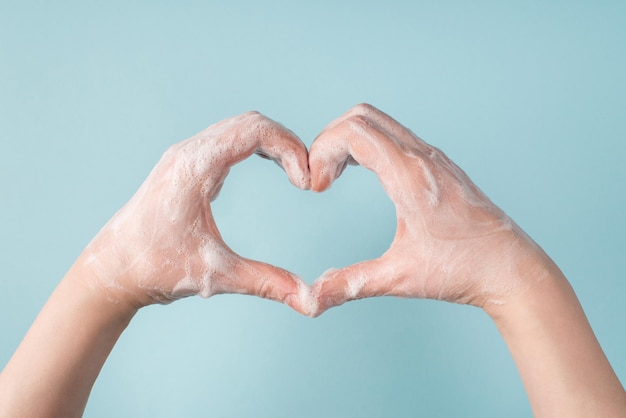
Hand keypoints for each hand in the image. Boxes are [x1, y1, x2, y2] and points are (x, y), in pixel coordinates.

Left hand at [80, 111, 310, 309]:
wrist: (112, 270)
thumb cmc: (155, 268)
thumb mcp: (216, 276)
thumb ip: (267, 283)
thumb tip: (309, 300)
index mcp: (195, 166)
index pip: (254, 130)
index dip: (290, 149)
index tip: (307, 182)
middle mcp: (189, 152)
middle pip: (250, 122)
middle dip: (286, 144)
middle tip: (307, 178)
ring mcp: (185, 156)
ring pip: (239, 128)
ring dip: (272, 144)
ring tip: (295, 173)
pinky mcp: (186, 165)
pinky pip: (228, 141)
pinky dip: (256, 148)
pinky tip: (271, 168)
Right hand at [308, 104, 551, 315]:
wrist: (512, 269)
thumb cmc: (463, 270)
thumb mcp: (400, 278)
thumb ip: (350, 284)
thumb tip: (312, 299)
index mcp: (410, 176)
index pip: (353, 131)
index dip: (322, 151)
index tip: (318, 187)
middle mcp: (423, 157)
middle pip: (362, 116)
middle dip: (330, 140)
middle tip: (321, 177)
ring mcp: (434, 157)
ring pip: (380, 122)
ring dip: (350, 140)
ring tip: (337, 176)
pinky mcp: (440, 165)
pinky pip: (397, 136)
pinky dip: (370, 145)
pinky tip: (366, 175)